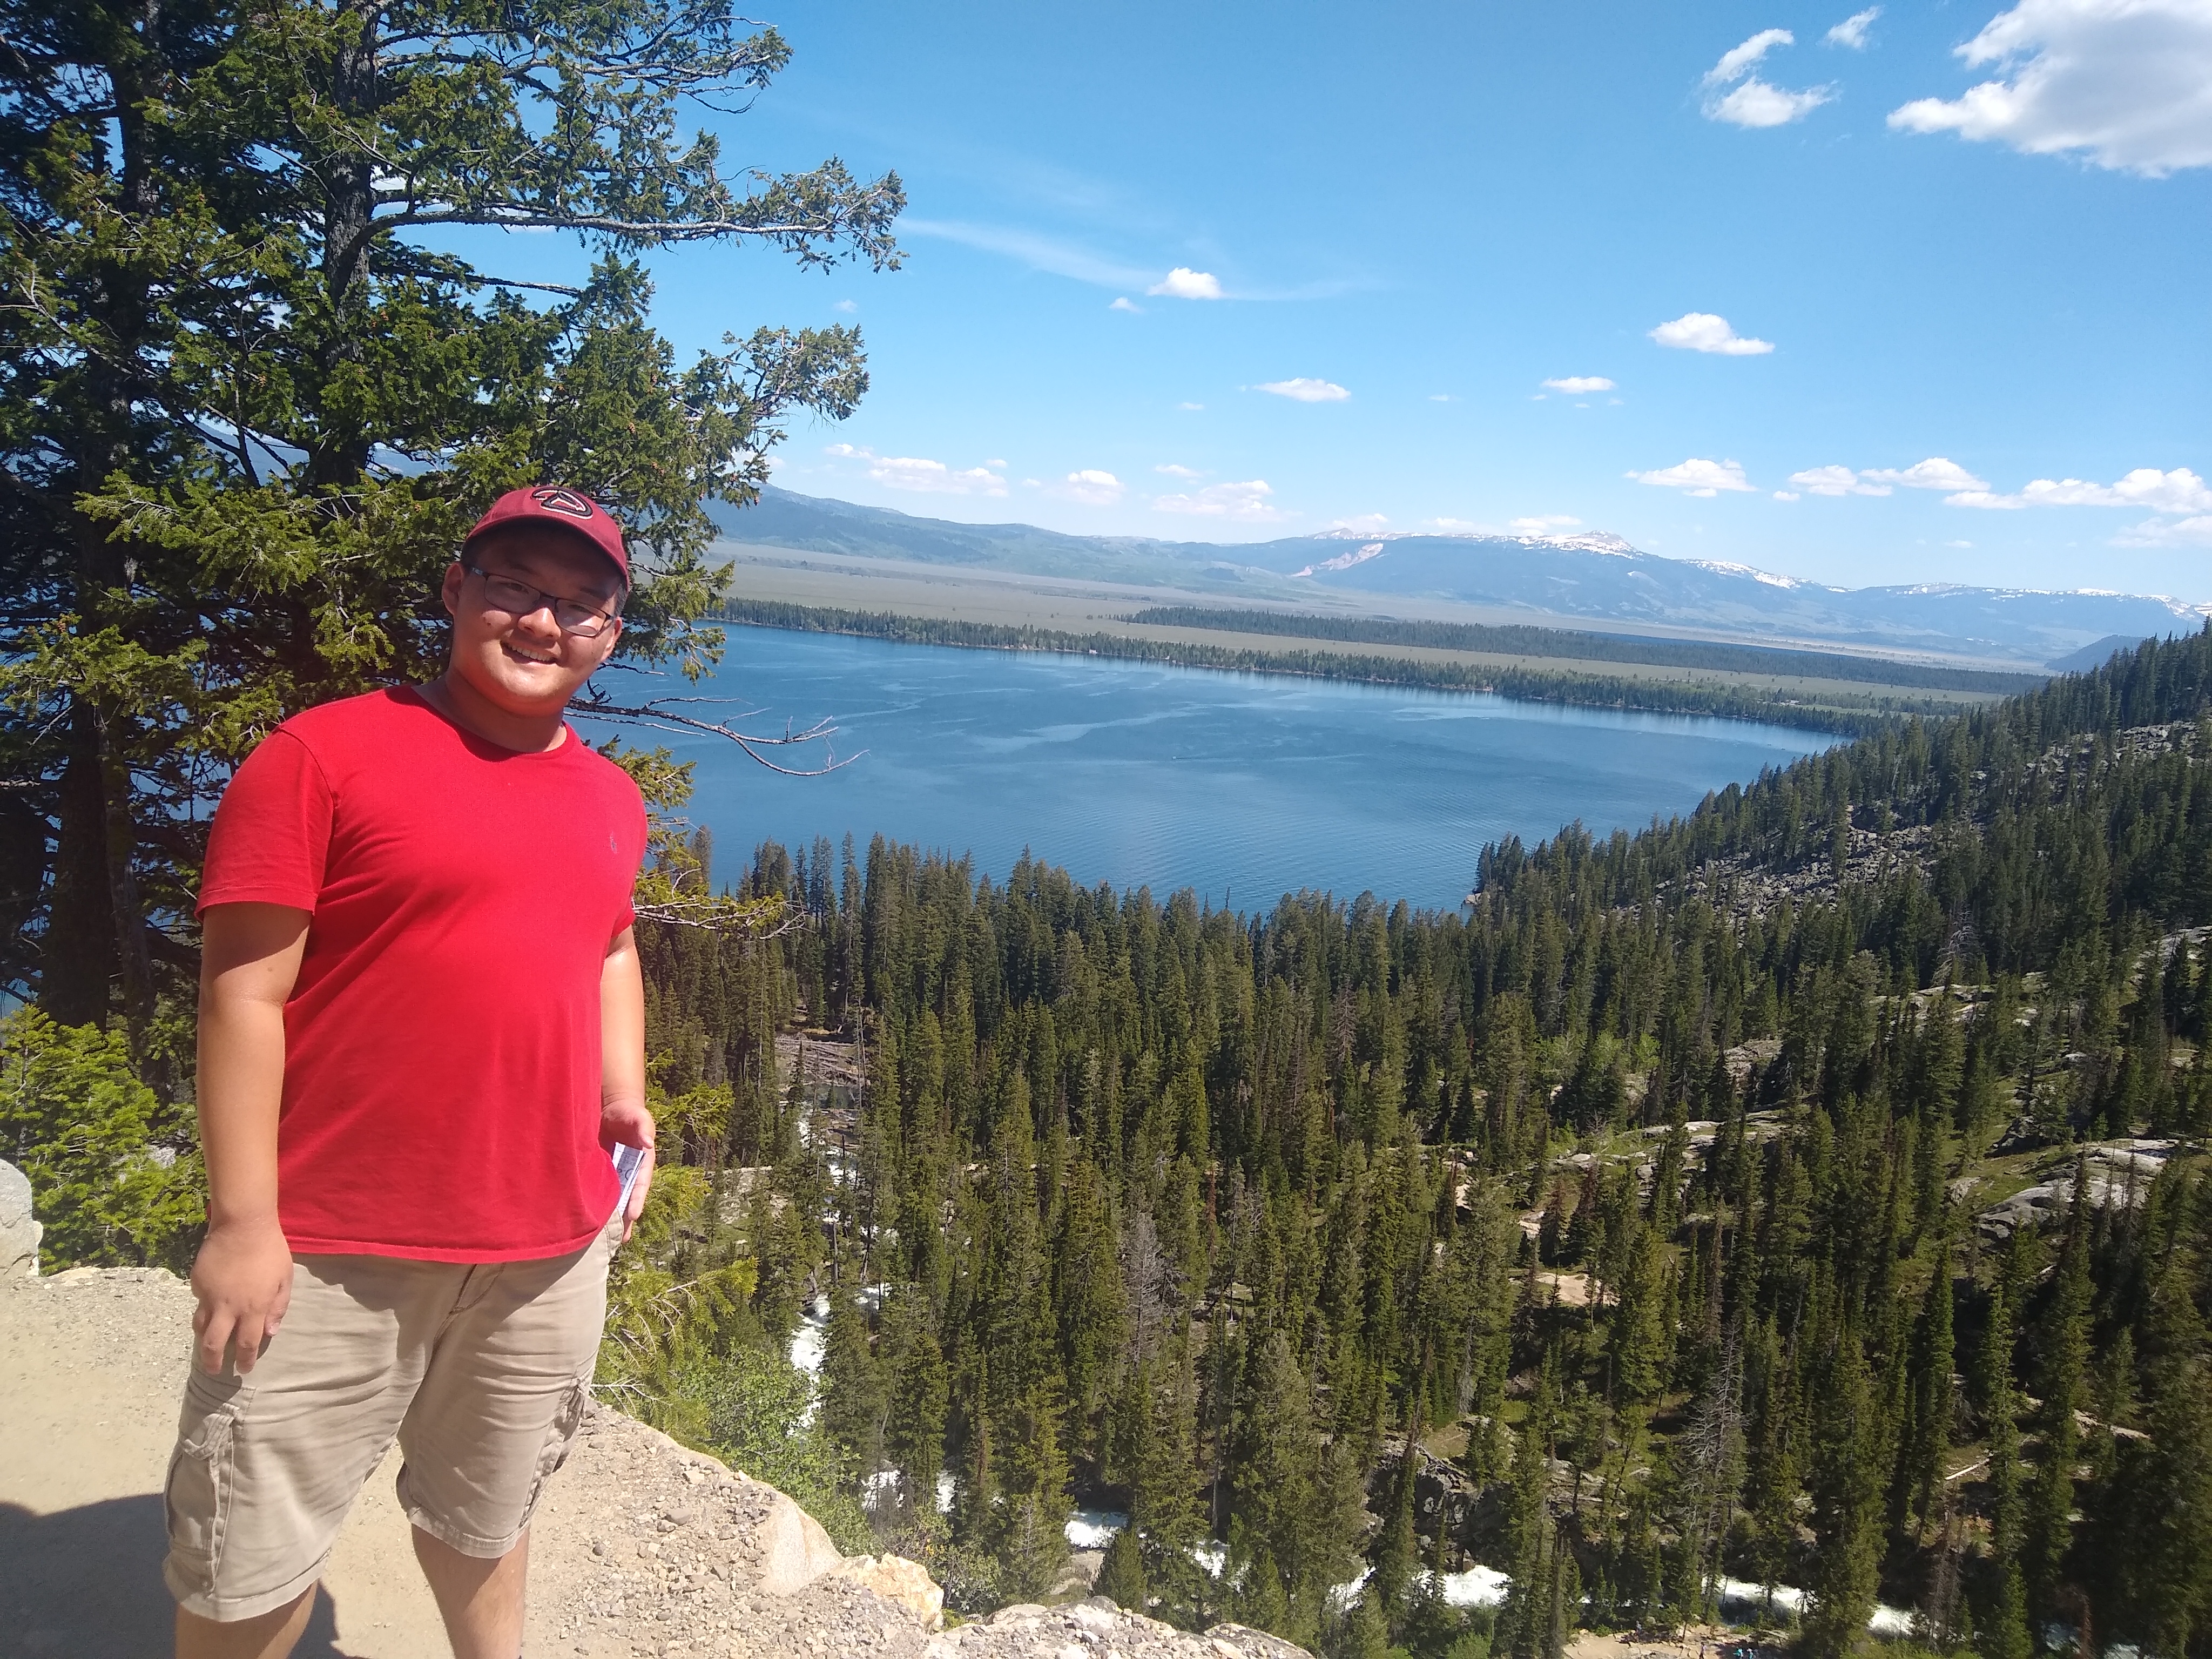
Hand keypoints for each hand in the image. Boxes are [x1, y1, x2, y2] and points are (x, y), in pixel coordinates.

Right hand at [189, 1217, 293, 1374]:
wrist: (242, 1225)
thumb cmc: (270, 1250)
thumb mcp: (284, 1278)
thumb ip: (278, 1307)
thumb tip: (270, 1332)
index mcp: (253, 1308)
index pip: (247, 1344)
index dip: (245, 1360)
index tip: (243, 1370)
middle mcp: (228, 1308)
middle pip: (215, 1345)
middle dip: (213, 1362)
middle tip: (215, 1370)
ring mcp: (209, 1296)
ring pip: (200, 1327)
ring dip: (204, 1340)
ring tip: (208, 1346)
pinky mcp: (197, 1284)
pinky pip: (199, 1303)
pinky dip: (204, 1309)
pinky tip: (211, 1306)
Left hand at [600, 1099, 655, 1243]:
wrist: (609, 1106)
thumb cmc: (627, 1111)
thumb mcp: (637, 1115)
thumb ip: (643, 1126)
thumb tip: (648, 1143)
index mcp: (643, 1160)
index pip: (641, 1182)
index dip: (637, 1199)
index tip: (634, 1216)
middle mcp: (629, 1170)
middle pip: (628, 1197)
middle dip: (626, 1219)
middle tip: (622, 1240)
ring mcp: (614, 1173)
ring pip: (613, 1198)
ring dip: (611, 1217)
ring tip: (605, 1240)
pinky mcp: (598, 1172)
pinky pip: (598, 1191)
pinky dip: (595, 1205)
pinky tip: (587, 1221)